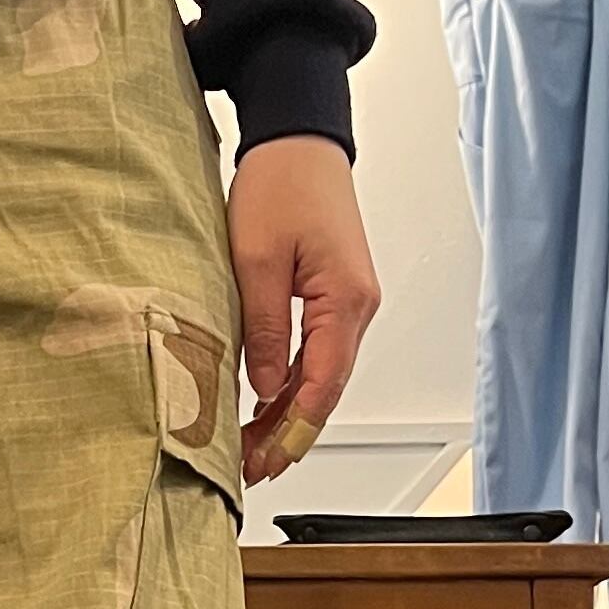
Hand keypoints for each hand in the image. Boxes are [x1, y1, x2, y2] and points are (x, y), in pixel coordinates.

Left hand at [229, 137, 379, 484]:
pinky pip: (316, 355)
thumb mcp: (255, 259)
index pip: (322, 387)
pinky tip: (264, 408)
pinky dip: (290, 385)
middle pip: (325, 390)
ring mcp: (350, 303)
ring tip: (251, 449)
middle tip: (251, 470)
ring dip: (287, 415)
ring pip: (320, 377)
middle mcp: (357, 307)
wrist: (300, 138)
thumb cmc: (280, 182)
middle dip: (289, 435)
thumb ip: (263, 328)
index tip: (266, 464)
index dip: (294, 433)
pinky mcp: (335, 297)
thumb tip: (262, 389)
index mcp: (345, 300)